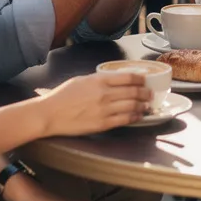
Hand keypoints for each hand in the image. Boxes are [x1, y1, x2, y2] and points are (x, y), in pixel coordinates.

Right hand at [35, 72, 151, 136]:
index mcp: (99, 80)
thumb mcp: (82, 80)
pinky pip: (124, 120)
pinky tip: (138, 116)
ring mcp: (104, 109)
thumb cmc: (62, 96)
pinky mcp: (102, 123)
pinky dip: (134, 117)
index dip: (140, 79)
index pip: (128, 77)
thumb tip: (114, 80)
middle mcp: (104, 93)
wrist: (50, 114)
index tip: (145, 80)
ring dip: (143, 106)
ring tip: (147, 106)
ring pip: (132, 106)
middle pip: (133, 92)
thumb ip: (99, 79)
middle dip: (145, 93)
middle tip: (150, 94)